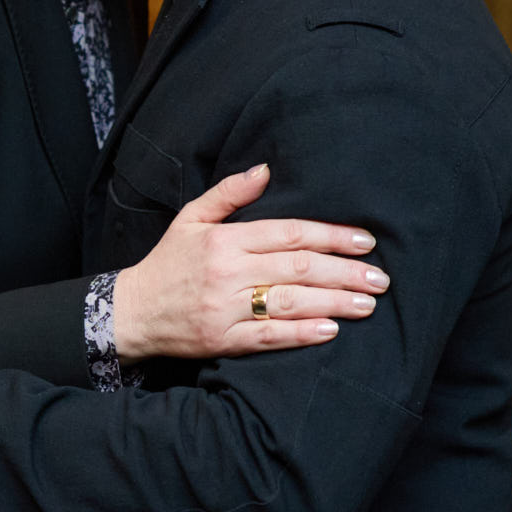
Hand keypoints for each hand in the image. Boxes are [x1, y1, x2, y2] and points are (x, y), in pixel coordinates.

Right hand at [112, 164, 389, 361]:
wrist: (131, 312)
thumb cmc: (167, 264)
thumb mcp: (190, 219)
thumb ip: (229, 195)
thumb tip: (266, 171)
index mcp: (224, 239)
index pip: (289, 233)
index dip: (331, 236)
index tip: (366, 242)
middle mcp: (227, 271)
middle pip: (298, 267)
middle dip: (345, 271)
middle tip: (380, 278)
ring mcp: (224, 307)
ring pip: (290, 302)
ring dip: (333, 302)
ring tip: (368, 304)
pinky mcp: (222, 340)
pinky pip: (268, 337)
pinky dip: (300, 334)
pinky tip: (330, 331)